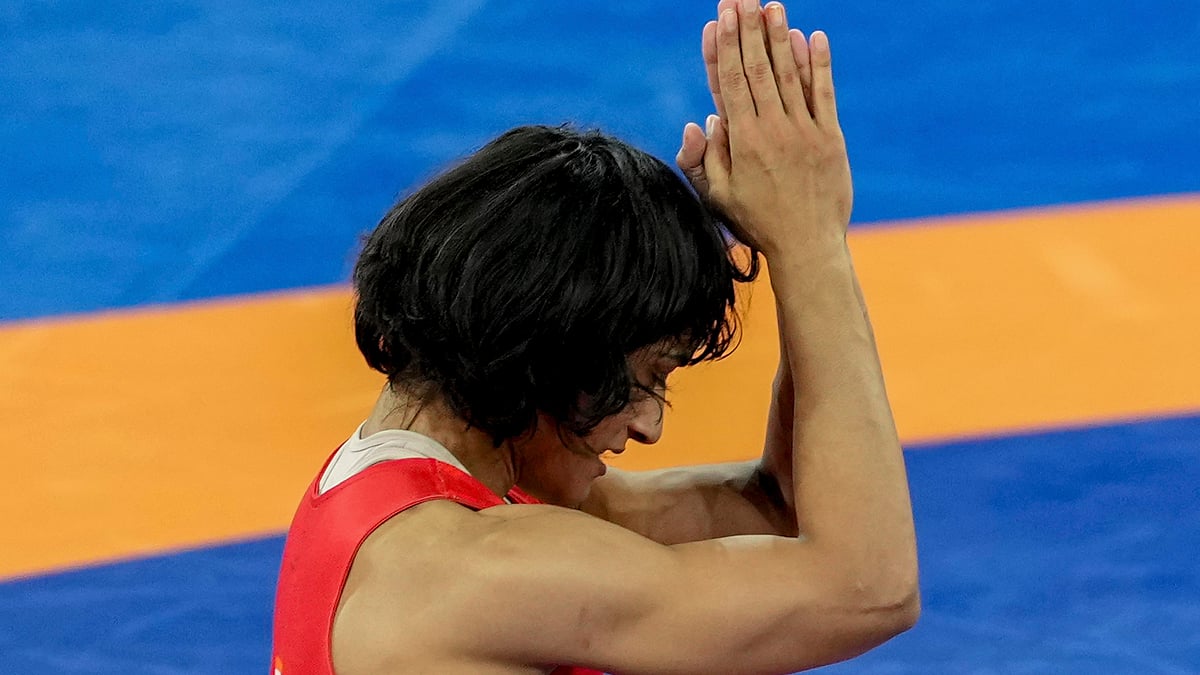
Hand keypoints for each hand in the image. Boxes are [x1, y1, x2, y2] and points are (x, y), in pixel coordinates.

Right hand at [676, 0, 851, 259]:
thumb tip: (700, 120)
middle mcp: (772, 129)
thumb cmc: (756, 224)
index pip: (729, 82)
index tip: (718, 18)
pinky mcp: (830, 138)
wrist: (807, 247)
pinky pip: (823, 93)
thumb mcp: (716, 197)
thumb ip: (702, 159)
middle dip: (746, 30)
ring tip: (772, 5)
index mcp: (742, 141)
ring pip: (788, 74)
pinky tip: (814, 37)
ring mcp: (804, 131)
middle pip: (757, 68)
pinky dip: (819, 64)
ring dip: (779, 37)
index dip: (723, 46)